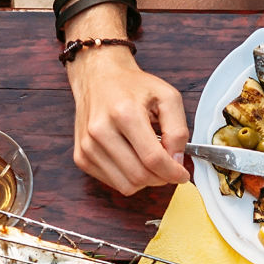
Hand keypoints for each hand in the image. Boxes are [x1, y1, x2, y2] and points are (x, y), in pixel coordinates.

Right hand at [65, 46, 190, 193]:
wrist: (98, 77)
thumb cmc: (132, 86)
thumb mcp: (167, 97)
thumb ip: (178, 129)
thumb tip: (176, 161)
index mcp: (125, 113)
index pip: (153, 158)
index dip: (173, 172)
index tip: (182, 175)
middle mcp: (101, 130)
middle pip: (139, 176)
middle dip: (161, 177)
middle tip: (168, 167)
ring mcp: (88, 146)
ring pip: (126, 186)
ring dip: (145, 180)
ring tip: (149, 160)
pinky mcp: (81, 156)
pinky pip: (113, 183)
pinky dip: (128, 177)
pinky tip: (131, 158)